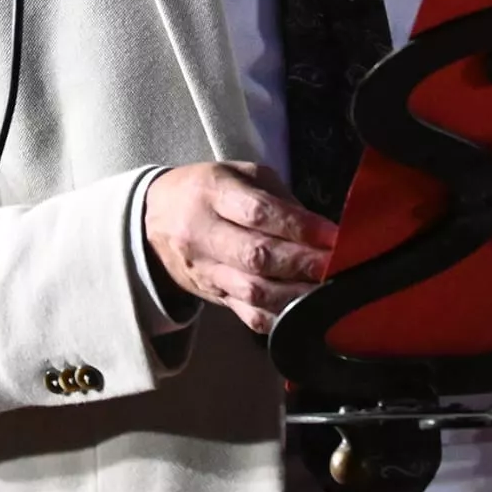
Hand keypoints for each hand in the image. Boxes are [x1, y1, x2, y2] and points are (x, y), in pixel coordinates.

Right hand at [143, 161, 338, 334]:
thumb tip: (321, 228)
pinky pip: (249, 316)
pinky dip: (280, 317)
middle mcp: (205, 234)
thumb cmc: (207, 189)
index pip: (258, 212)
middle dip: (302, 263)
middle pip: (256, 256)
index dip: (298, 226)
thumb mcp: (240, 174)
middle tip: (337, 265)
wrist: (154, 219)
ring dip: (297, 294)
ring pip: (254, 291)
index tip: (333, 234)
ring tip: (328, 290)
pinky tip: (306, 313)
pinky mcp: (214, 298)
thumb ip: (279, 197)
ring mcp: (208, 271)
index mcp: (214, 193)